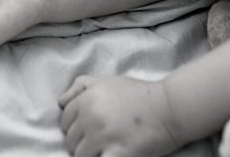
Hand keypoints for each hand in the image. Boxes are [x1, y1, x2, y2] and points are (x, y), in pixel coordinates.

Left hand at [59, 75, 179, 156]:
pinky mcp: (117, 155)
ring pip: (80, 156)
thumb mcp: (108, 81)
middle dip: (82, 141)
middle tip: (102, 137)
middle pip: (70, 140)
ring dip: (91, 154)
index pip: (64, 120)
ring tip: (107, 146)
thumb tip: (60, 102)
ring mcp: (104, 137)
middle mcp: (92, 117)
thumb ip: (81, 86)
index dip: (75, 125)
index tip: (90, 126)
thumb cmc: (138, 94)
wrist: (169, 107)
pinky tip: (111, 153)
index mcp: (88, 98)